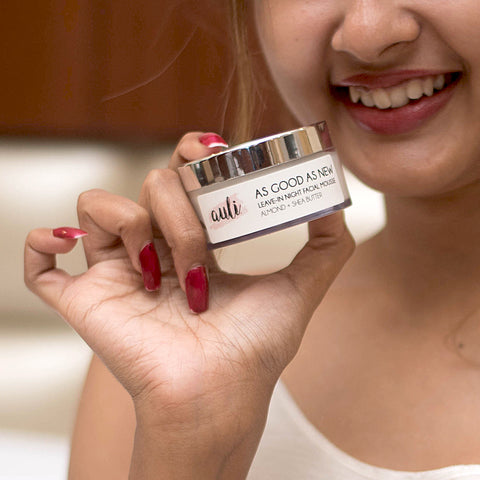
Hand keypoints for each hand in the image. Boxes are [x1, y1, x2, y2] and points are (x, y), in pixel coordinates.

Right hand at [24, 132, 353, 477]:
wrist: (217, 397)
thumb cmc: (254, 349)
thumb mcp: (299, 289)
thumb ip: (326, 247)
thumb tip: (337, 202)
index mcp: (196, 240)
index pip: (185, 175)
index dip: (192, 153)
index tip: (211, 150)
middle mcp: (155, 248)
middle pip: (153, 184)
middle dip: (182, 215)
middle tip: (200, 258)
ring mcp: (117, 270)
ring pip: (104, 204)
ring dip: (136, 227)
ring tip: (158, 276)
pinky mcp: (84, 297)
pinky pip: (42, 262)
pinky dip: (42, 245)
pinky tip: (62, 244)